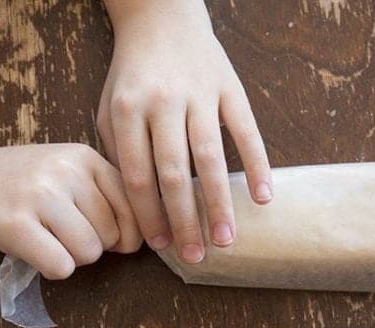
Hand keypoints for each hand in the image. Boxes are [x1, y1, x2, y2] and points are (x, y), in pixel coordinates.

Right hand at [0, 144, 141, 278]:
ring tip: (45, 239)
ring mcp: (39, 195)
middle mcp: (65, 170)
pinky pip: (62, 266)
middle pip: (112, 234)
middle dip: (93, 246)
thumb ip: (101, 195)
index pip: (133, 204)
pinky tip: (32, 250)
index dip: (129, 232)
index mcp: (83, 156)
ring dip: (71, 258)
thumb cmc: (12, 184)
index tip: (115, 242)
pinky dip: (52, 268)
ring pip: (89, 252)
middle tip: (61, 234)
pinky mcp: (15, 224)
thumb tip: (139, 239)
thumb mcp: (61, 171)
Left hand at [97, 0, 271, 263]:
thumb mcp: (110, 108)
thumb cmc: (133, 73)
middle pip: (175, 173)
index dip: (149, 214)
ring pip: (211, 157)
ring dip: (220, 202)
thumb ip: (120, 152)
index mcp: (128, 110)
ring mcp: (200, 94)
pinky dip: (258, 163)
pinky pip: (246, 130)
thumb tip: (139, 204)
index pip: (138, 175)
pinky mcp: (229, 87)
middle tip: (195, 256)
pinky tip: (264, 196)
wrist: (161, 17)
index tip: (158, 246)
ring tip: (226, 239)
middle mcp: (163, 103)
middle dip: (185, 220)